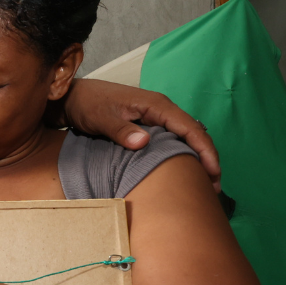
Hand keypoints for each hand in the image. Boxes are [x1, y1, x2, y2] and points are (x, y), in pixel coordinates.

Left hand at [58, 79, 220, 190]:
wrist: (72, 97)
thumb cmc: (86, 103)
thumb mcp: (100, 117)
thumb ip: (120, 130)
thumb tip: (143, 142)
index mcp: (155, 104)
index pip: (190, 127)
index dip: (205, 150)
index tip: (213, 172)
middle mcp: (160, 109)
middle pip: (194, 134)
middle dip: (207, 158)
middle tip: (213, 187)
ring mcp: (155, 117)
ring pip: (185, 138)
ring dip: (196, 158)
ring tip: (203, 185)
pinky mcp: (147, 125)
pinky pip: (172, 139)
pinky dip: (181, 155)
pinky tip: (182, 171)